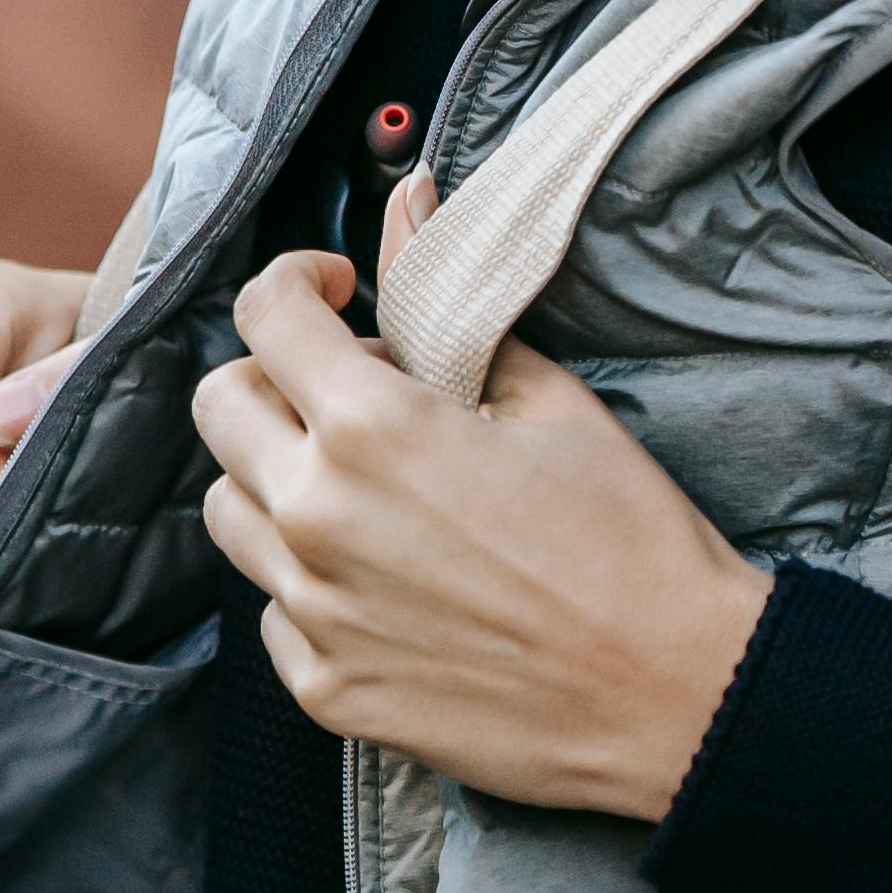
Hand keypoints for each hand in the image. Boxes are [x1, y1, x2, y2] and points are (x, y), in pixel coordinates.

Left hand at [188, 255, 767, 821]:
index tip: (337, 291)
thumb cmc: (628, 536)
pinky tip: (388, 577)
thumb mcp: (548, 397)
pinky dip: (309, 579)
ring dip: (278, 476)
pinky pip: (273, 609)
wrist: (673, 691)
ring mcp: (314, 611)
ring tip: (364, 485)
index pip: (264, 313)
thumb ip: (448, 303)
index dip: (297, 280)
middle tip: (349, 387)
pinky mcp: (327, 689)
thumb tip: (409, 201)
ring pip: (228, 510)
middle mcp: (316, 517)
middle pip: (219, 407)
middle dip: (272, 376)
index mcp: (370, 427)